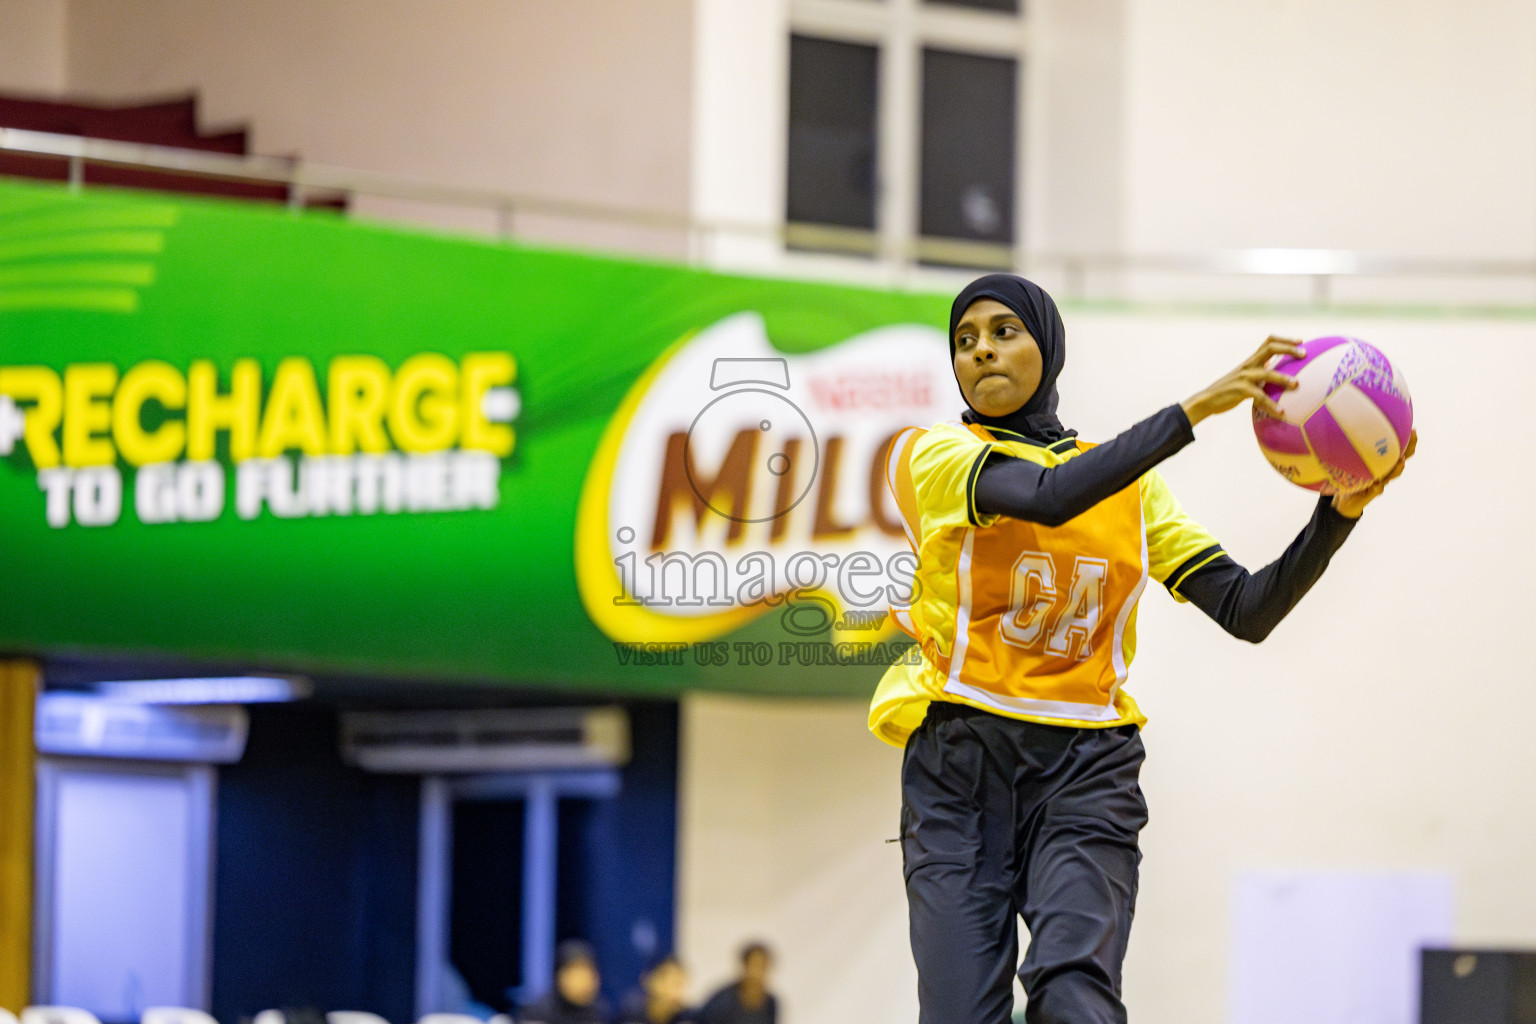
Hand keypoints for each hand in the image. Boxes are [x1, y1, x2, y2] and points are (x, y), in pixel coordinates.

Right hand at [1181, 336, 1303, 426]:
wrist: (1206, 400)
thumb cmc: (1228, 391)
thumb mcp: (1245, 378)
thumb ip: (1259, 372)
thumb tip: (1276, 371)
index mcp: (1251, 361)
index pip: (1269, 342)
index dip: (1285, 340)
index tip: (1301, 341)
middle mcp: (1249, 365)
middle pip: (1270, 348)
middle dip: (1289, 349)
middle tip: (1305, 354)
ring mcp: (1244, 377)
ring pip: (1268, 373)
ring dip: (1283, 378)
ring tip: (1296, 385)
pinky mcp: (1241, 391)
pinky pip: (1260, 397)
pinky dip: (1271, 405)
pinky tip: (1281, 413)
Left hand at [1331, 429, 1415, 517]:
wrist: (1347, 500)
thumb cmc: (1350, 477)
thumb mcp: (1352, 461)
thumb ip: (1355, 449)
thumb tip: (1352, 428)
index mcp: (1384, 463)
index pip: (1400, 451)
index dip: (1408, 441)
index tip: (1414, 429)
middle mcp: (1385, 472)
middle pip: (1401, 461)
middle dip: (1408, 450)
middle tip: (1412, 439)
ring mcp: (1381, 483)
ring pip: (1392, 475)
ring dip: (1397, 468)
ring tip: (1401, 461)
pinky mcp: (1372, 493)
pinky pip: (1376, 489)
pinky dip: (1377, 486)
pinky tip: (1376, 483)